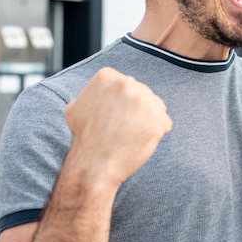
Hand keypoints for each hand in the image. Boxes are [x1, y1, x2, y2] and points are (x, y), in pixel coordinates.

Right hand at [64, 67, 172, 186]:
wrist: (92, 165)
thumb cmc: (84, 137)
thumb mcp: (77, 105)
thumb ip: (94, 91)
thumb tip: (104, 87)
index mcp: (107, 76)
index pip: (128, 85)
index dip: (122, 103)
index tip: (113, 116)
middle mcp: (127, 83)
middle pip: (144, 94)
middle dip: (136, 111)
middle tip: (121, 128)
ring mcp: (144, 100)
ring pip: (156, 107)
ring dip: (148, 120)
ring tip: (129, 135)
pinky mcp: (158, 119)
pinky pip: (164, 123)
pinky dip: (155, 133)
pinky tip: (139, 141)